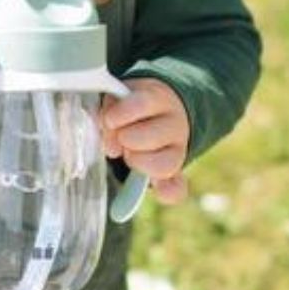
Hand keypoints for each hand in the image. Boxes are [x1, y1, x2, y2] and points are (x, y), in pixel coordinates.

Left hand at [101, 78, 189, 204]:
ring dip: (137, 161)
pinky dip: (166, 192)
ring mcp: (179, 149)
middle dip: (127, 139)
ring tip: (129, 152)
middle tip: (121, 137)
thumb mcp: (119, 97)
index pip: (142, 103)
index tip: (109, 120)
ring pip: (163, 164)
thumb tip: (110, 145)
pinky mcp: (176, 172)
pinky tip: (158, 189)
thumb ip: (110, 112)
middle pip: (150, 137)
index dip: (122, 114)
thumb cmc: (131, 104)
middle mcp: (175, 123)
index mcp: (158, 98)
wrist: (161, 109)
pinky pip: (177, 188)